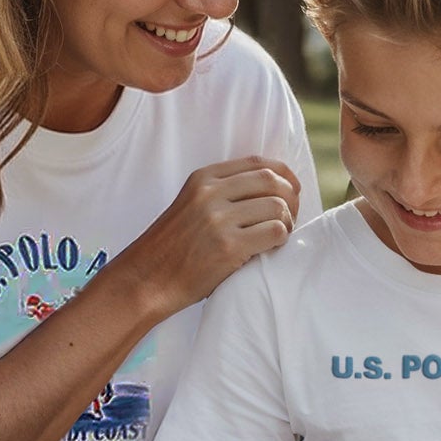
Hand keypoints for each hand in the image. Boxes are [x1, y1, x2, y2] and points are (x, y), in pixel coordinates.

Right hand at [117, 156, 301, 314]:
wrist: (147, 278)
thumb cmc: (174, 247)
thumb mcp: (191, 204)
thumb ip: (223, 191)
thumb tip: (273, 186)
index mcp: (203, 178)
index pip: (257, 162)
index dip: (284, 174)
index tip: (292, 189)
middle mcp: (210, 193)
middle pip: (271, 181)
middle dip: (291, 197)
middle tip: (291, 216)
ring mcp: (219, 220)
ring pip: (277, 206)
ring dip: (287, 222)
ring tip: (278, 235)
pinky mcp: (228, 247)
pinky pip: (275, 232)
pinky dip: (281, 239)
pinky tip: (270, 248)